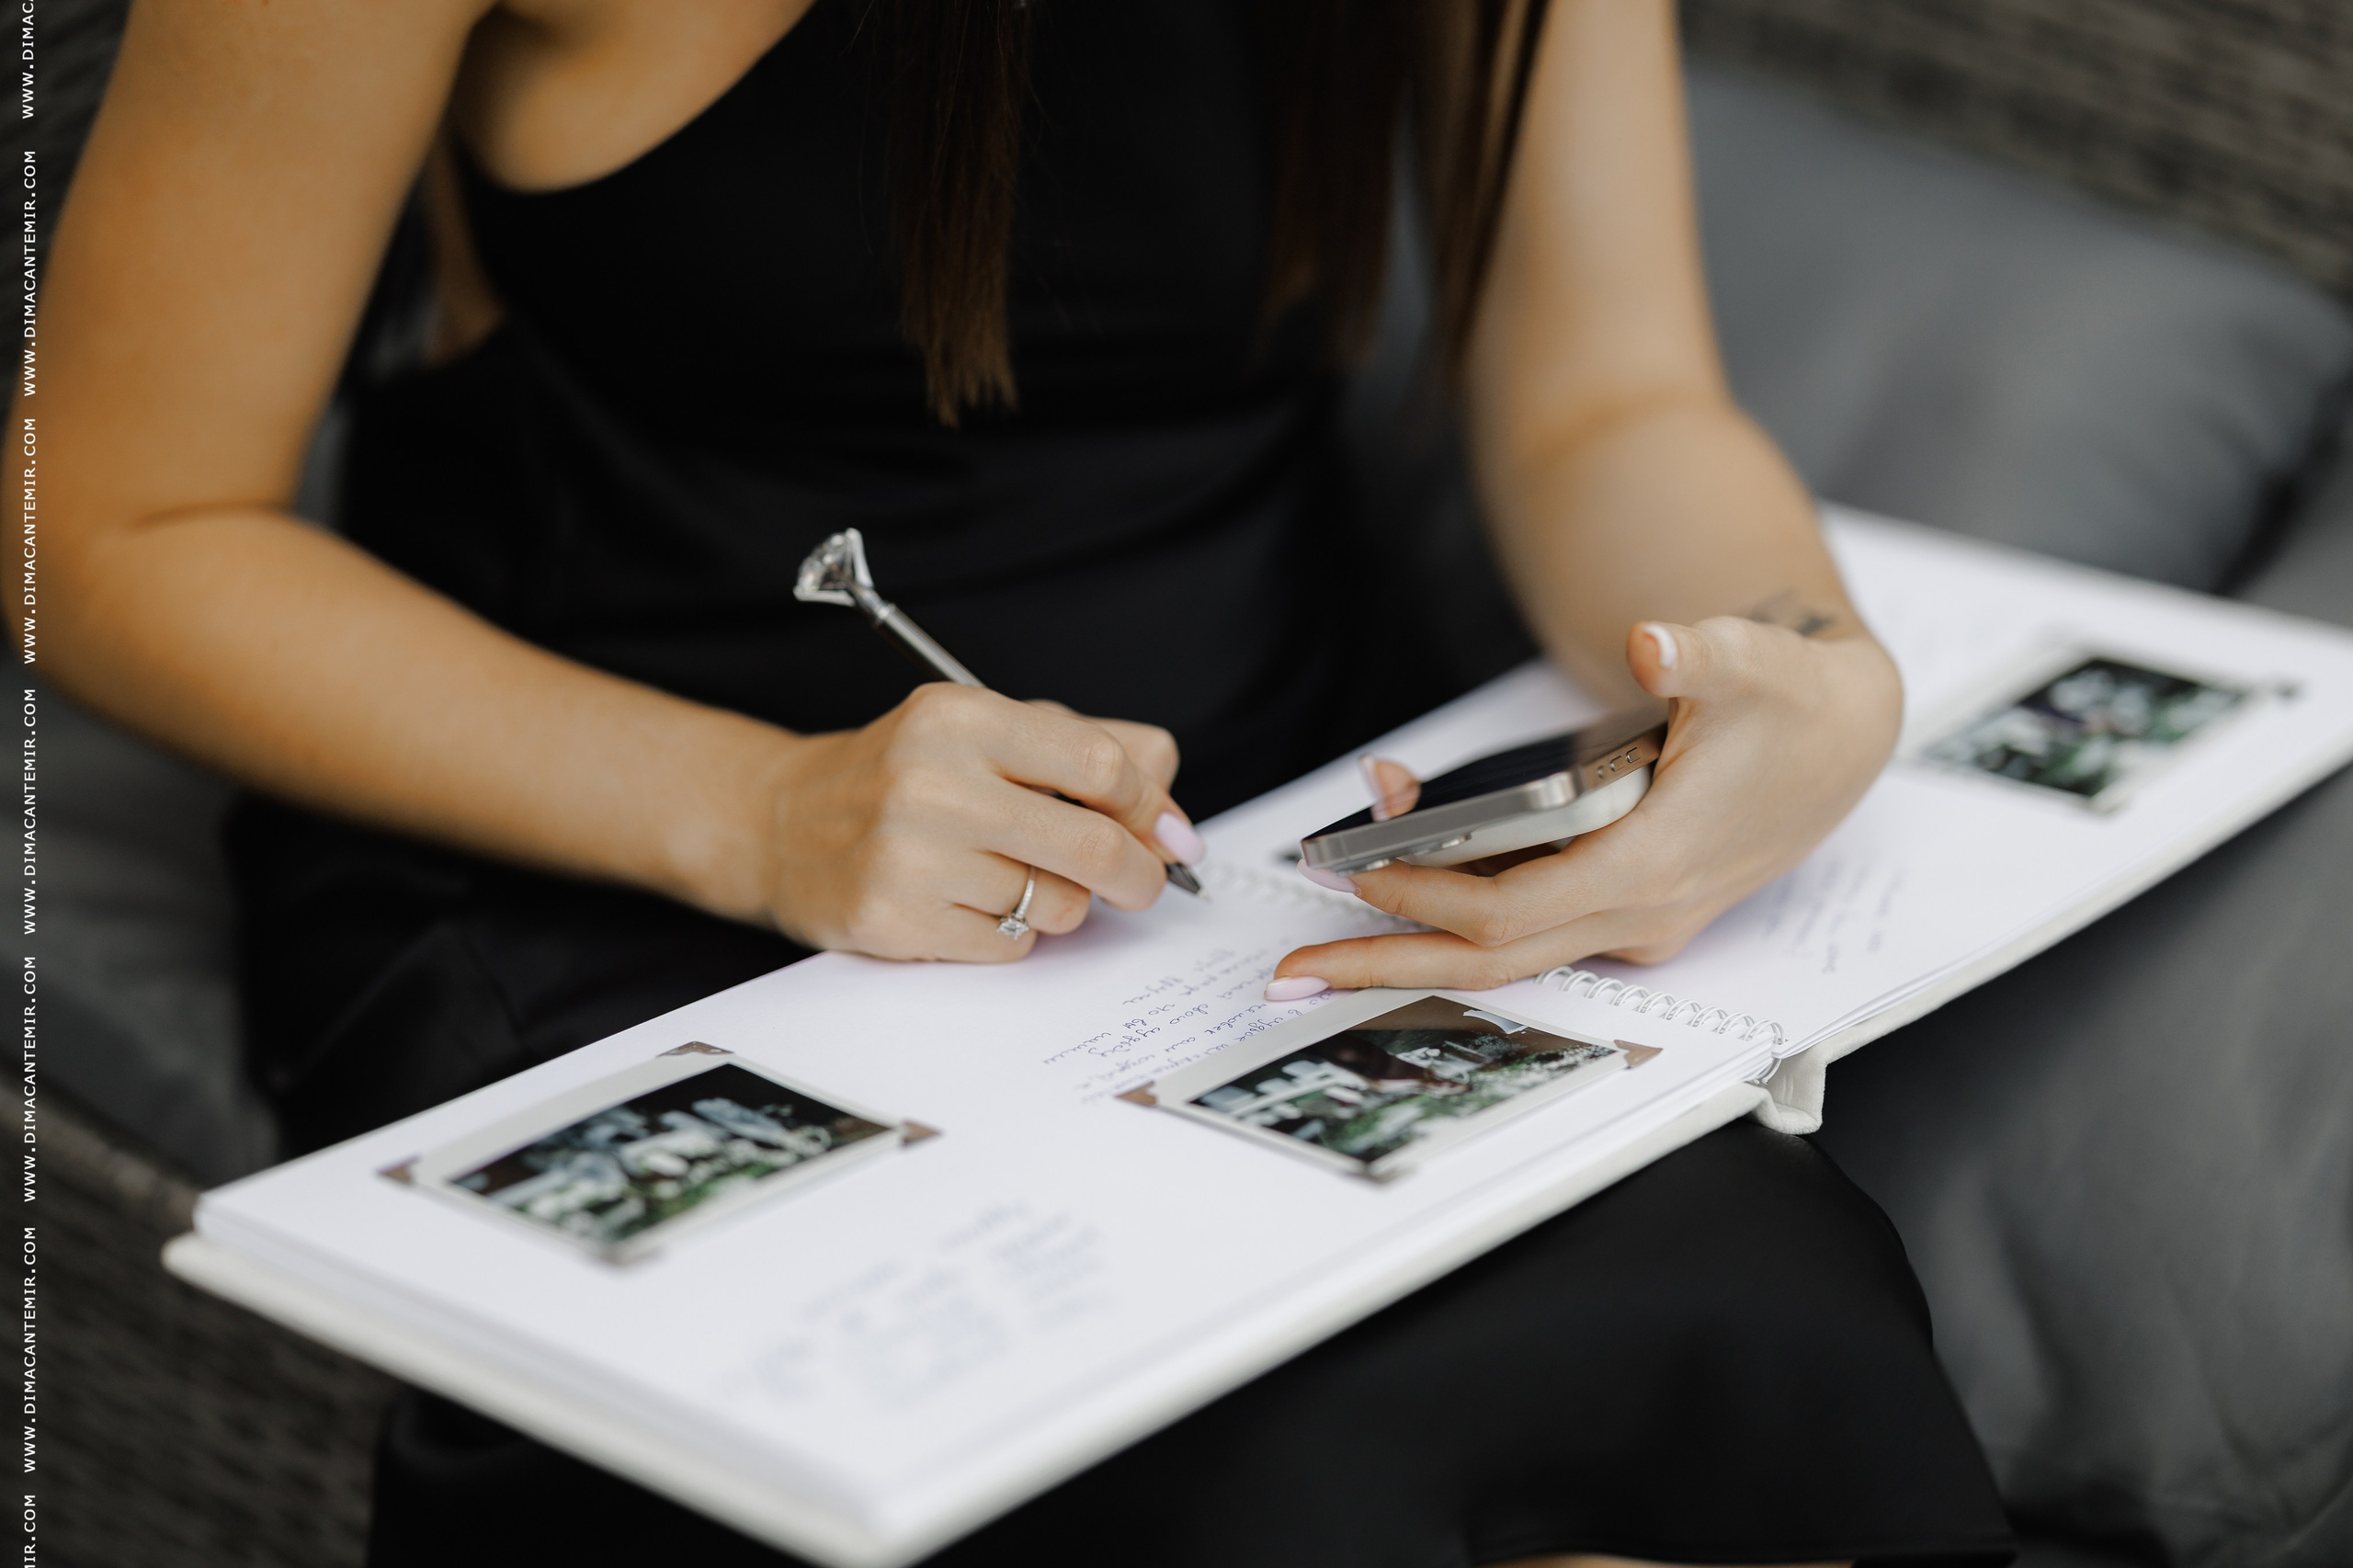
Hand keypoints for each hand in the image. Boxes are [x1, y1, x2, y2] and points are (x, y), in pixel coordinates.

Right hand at [750, 684, 1199, 960]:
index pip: (1100, 766)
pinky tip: (971, 904)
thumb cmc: (907, 773)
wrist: (785, 823)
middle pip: (1092, 846)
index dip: (1151, 808)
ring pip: (1057, 906)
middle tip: (1143, 884)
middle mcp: (934, 781)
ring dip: (1060, 903)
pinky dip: (1011, 934)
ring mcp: (910, 856)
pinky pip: (1010, 948)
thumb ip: (1092, 751)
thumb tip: (1174, 819)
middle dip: (1138, 875)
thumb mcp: (992, 729)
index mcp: (964, 716)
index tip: (1171, 834)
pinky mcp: (894, 920)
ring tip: (1015, 877)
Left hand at [1269, 617, 1901, 993]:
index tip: (1355, 872)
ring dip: (1412, 938)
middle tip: (1289, 976)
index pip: (1510, 911)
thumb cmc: (1790, 703)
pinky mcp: (1621, 907)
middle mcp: (1636, 912)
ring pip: (1503, 950)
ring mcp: (1629, 919)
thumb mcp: (1754, 663)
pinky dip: (1456, 901)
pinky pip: (1525, 922)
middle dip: (1387, 968)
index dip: (1426, 897)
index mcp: (1652, 867)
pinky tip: (1400, 863)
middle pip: (1489, 962)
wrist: (1841, 740)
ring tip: (1322, 917)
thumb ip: (1702, 654)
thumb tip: (1654, 643)